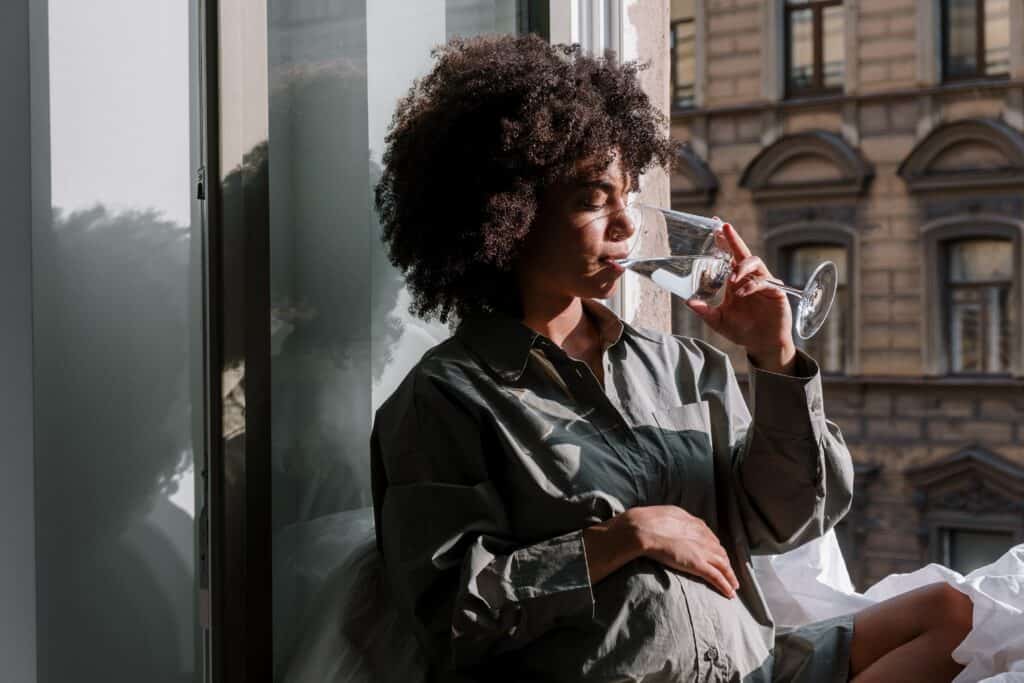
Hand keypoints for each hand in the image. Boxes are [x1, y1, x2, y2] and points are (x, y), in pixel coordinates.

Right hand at [588, 506, 738, 597]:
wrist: (644, 529)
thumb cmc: (649, 522)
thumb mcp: (665, 515)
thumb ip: (674, 521)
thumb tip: (672, 523)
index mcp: (694, 524)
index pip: (710, 538)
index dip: (715, 548)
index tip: (717, 554)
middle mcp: (702, 537)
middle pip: (720, 552)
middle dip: (726, 562)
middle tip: (729, 571)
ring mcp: (702, 551)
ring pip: (723, 565)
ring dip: (730, 576)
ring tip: (734, 585)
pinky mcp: (698, 565)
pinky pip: (717, 577)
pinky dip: (725, 585)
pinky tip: (730, 593)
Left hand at [687, 222, 795, 372]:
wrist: (762, 344)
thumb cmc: (742, 330)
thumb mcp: (718, 321)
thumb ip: (705, 311)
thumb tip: (688, 302)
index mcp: (735, 281)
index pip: (729, 256)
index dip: (723, 242)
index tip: (714, 227)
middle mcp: (749, 278)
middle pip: (742, 252)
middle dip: (734, 239)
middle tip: (725, 227)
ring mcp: (763, 283)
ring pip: (755, 263)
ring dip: (741, 267)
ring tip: (732, 279)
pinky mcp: (775, 292)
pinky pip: (764, 282)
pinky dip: (752, 285)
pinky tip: (741, 292)